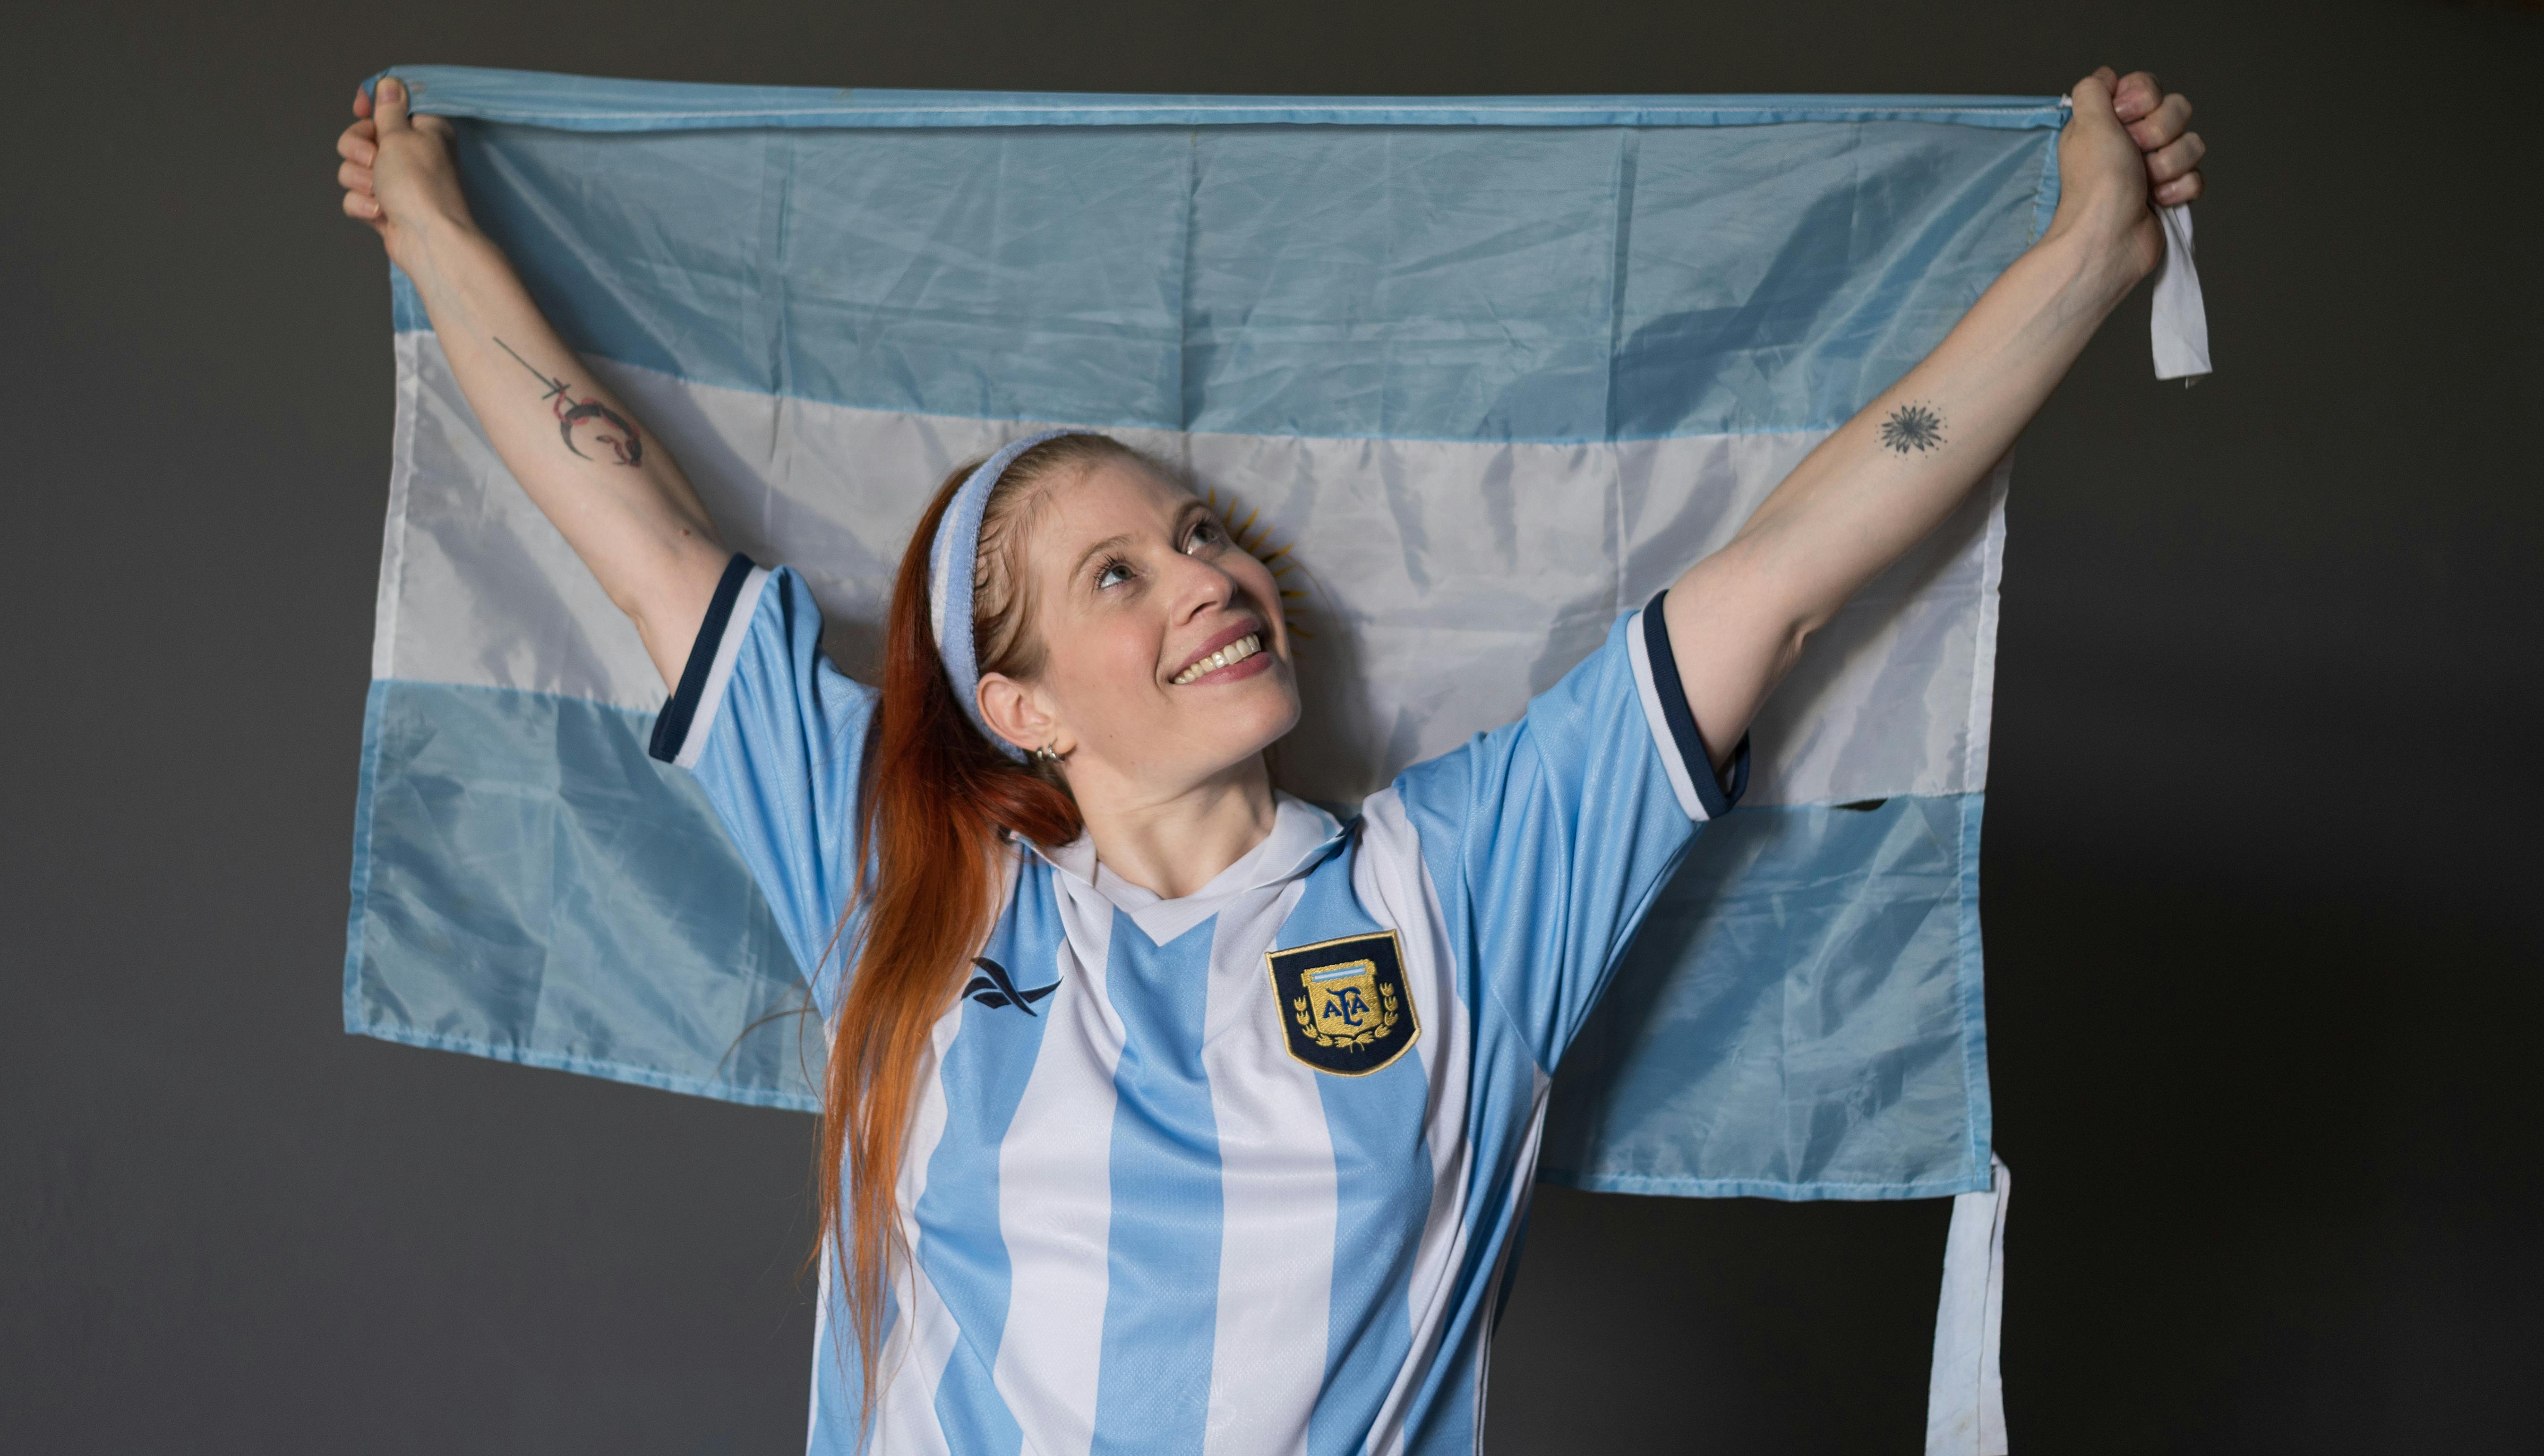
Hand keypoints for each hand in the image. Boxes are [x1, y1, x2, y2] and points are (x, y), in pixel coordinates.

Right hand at [335, 76, 472, 271]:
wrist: (427, 240)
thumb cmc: (419, 184)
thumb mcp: (400, 136)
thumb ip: (389, 109)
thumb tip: (391, 83)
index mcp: (425, 128)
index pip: (391, 103)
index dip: (370, 103)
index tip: (360, 109)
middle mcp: (412, 153)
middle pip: (362, 135)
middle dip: (357, 148)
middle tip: (373, 160)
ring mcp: (397, 181)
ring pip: (354, 167)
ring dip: (360, 179)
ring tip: (380, 192)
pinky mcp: (385, 207)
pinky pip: (357, 196)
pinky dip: (363, 205)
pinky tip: (380, 213)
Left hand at [2046, 68, 2207, 281]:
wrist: (2109, 239)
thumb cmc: (2096, 184)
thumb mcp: (2086, 123)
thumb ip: (2094, 90)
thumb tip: (2105, 76)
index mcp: (2110, 121)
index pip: (2149, 86)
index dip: (2144, 98)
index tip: (2123, 116)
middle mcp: (2131, 141)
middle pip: (2177, 109)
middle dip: (2159, 132)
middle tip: (2134, 153)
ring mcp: (2153, 167)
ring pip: (2192, 143)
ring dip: (2168, 164)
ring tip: (2144, 184)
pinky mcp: (2170, 193)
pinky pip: (2197, 176)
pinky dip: (2178, 190)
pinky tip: (2155, 202)